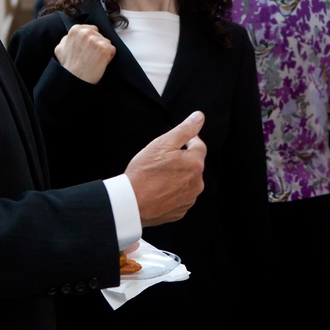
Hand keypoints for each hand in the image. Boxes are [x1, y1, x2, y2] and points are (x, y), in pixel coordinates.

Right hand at [54, 24, 115, 83]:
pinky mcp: (104, 48)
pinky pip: (112, 50)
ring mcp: (96, 40)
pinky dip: (108, 57)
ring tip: (94, 60)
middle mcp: (86, 33)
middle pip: (100, 36)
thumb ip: (67, 39)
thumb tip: (72, 35)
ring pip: (106, 42)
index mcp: (76, 30)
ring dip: (103, 51)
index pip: (92, 30)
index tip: (86, 49)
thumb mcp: (60, 48)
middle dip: (97, 45)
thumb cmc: (68, 66)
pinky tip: (100, 62)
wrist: (75, 79)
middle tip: (90, 56)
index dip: (91, 40)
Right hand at [125, 111, 206, 225]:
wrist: (131, 203)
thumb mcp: (163, 143)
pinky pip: (180, 196)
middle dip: (181, 160)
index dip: (187, 141)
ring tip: (157, 176)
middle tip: (161, 160)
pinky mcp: (180, 211)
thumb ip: (185, 129)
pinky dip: (172, 192)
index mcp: (195, 164)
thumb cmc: (144, 173)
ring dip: (177, 176)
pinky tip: (158, 189)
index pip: (199, 146)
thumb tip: (199, 117)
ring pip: (187, 181)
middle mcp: (197, 183)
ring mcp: (189, 199)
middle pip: (193, 164)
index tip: (177, 142)